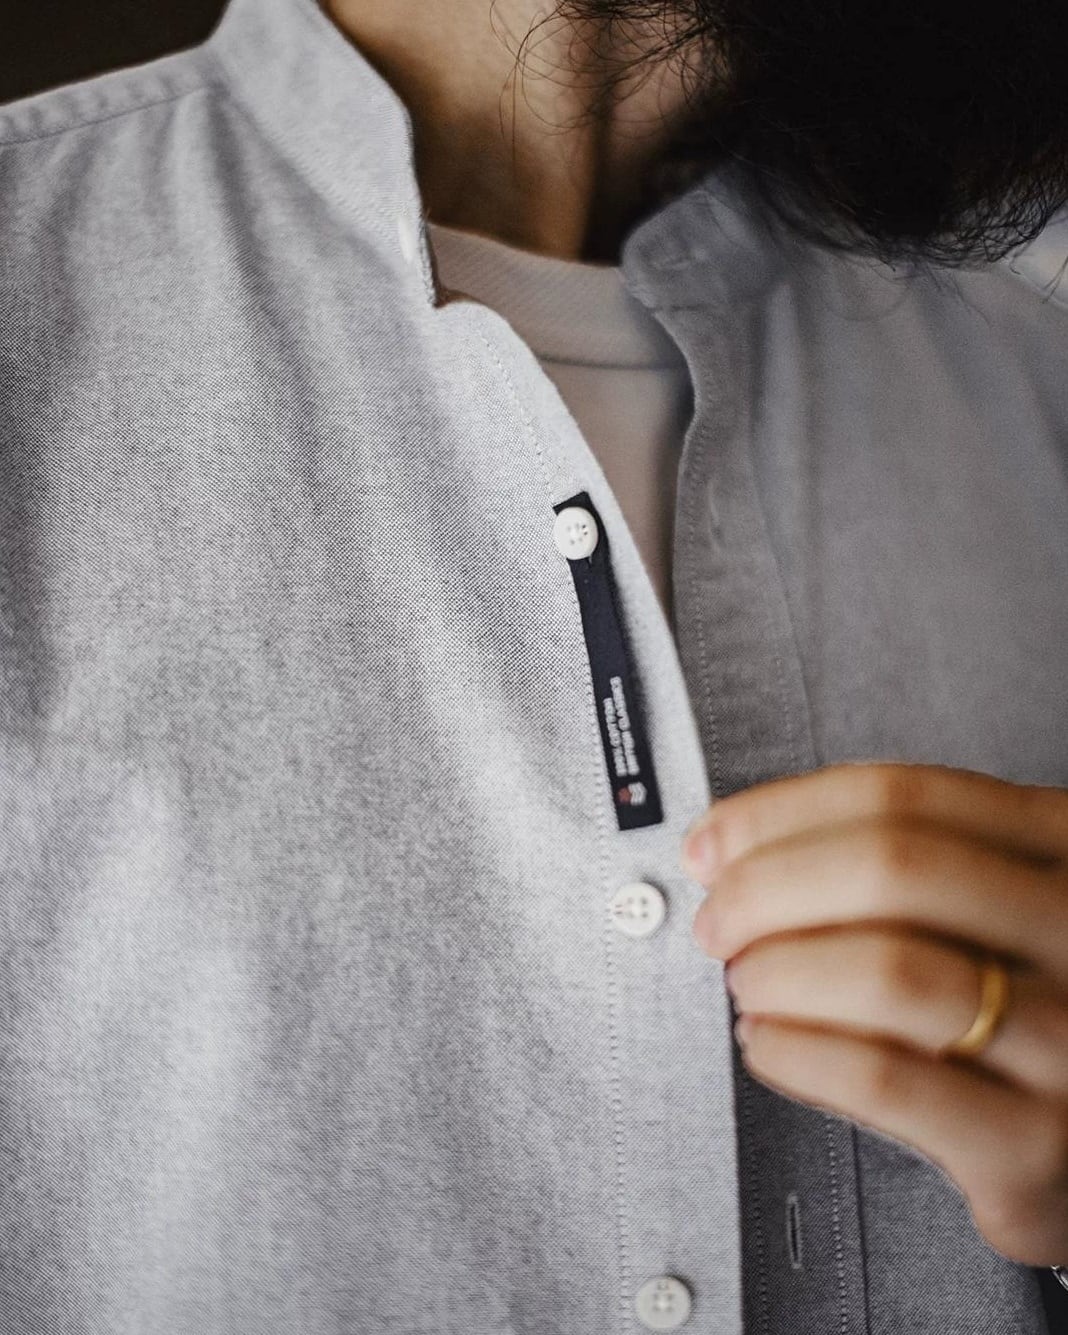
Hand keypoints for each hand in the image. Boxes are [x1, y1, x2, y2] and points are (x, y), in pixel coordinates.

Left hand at [681, 761, 1067, 1266]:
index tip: (712, 844)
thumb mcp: (988, 905)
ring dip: (778, 971)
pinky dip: (796, 1052)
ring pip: (887, 970)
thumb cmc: (1023, 1001)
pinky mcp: (1033, 1143)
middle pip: (892, 866)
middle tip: (718, 921)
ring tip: (747, 985)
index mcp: (1061, 849)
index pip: (902, 797)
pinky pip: (883, 1078)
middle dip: (767, 888)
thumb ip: (890, 861)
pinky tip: (768, 1043)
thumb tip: (732, 846)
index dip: (780, 814)